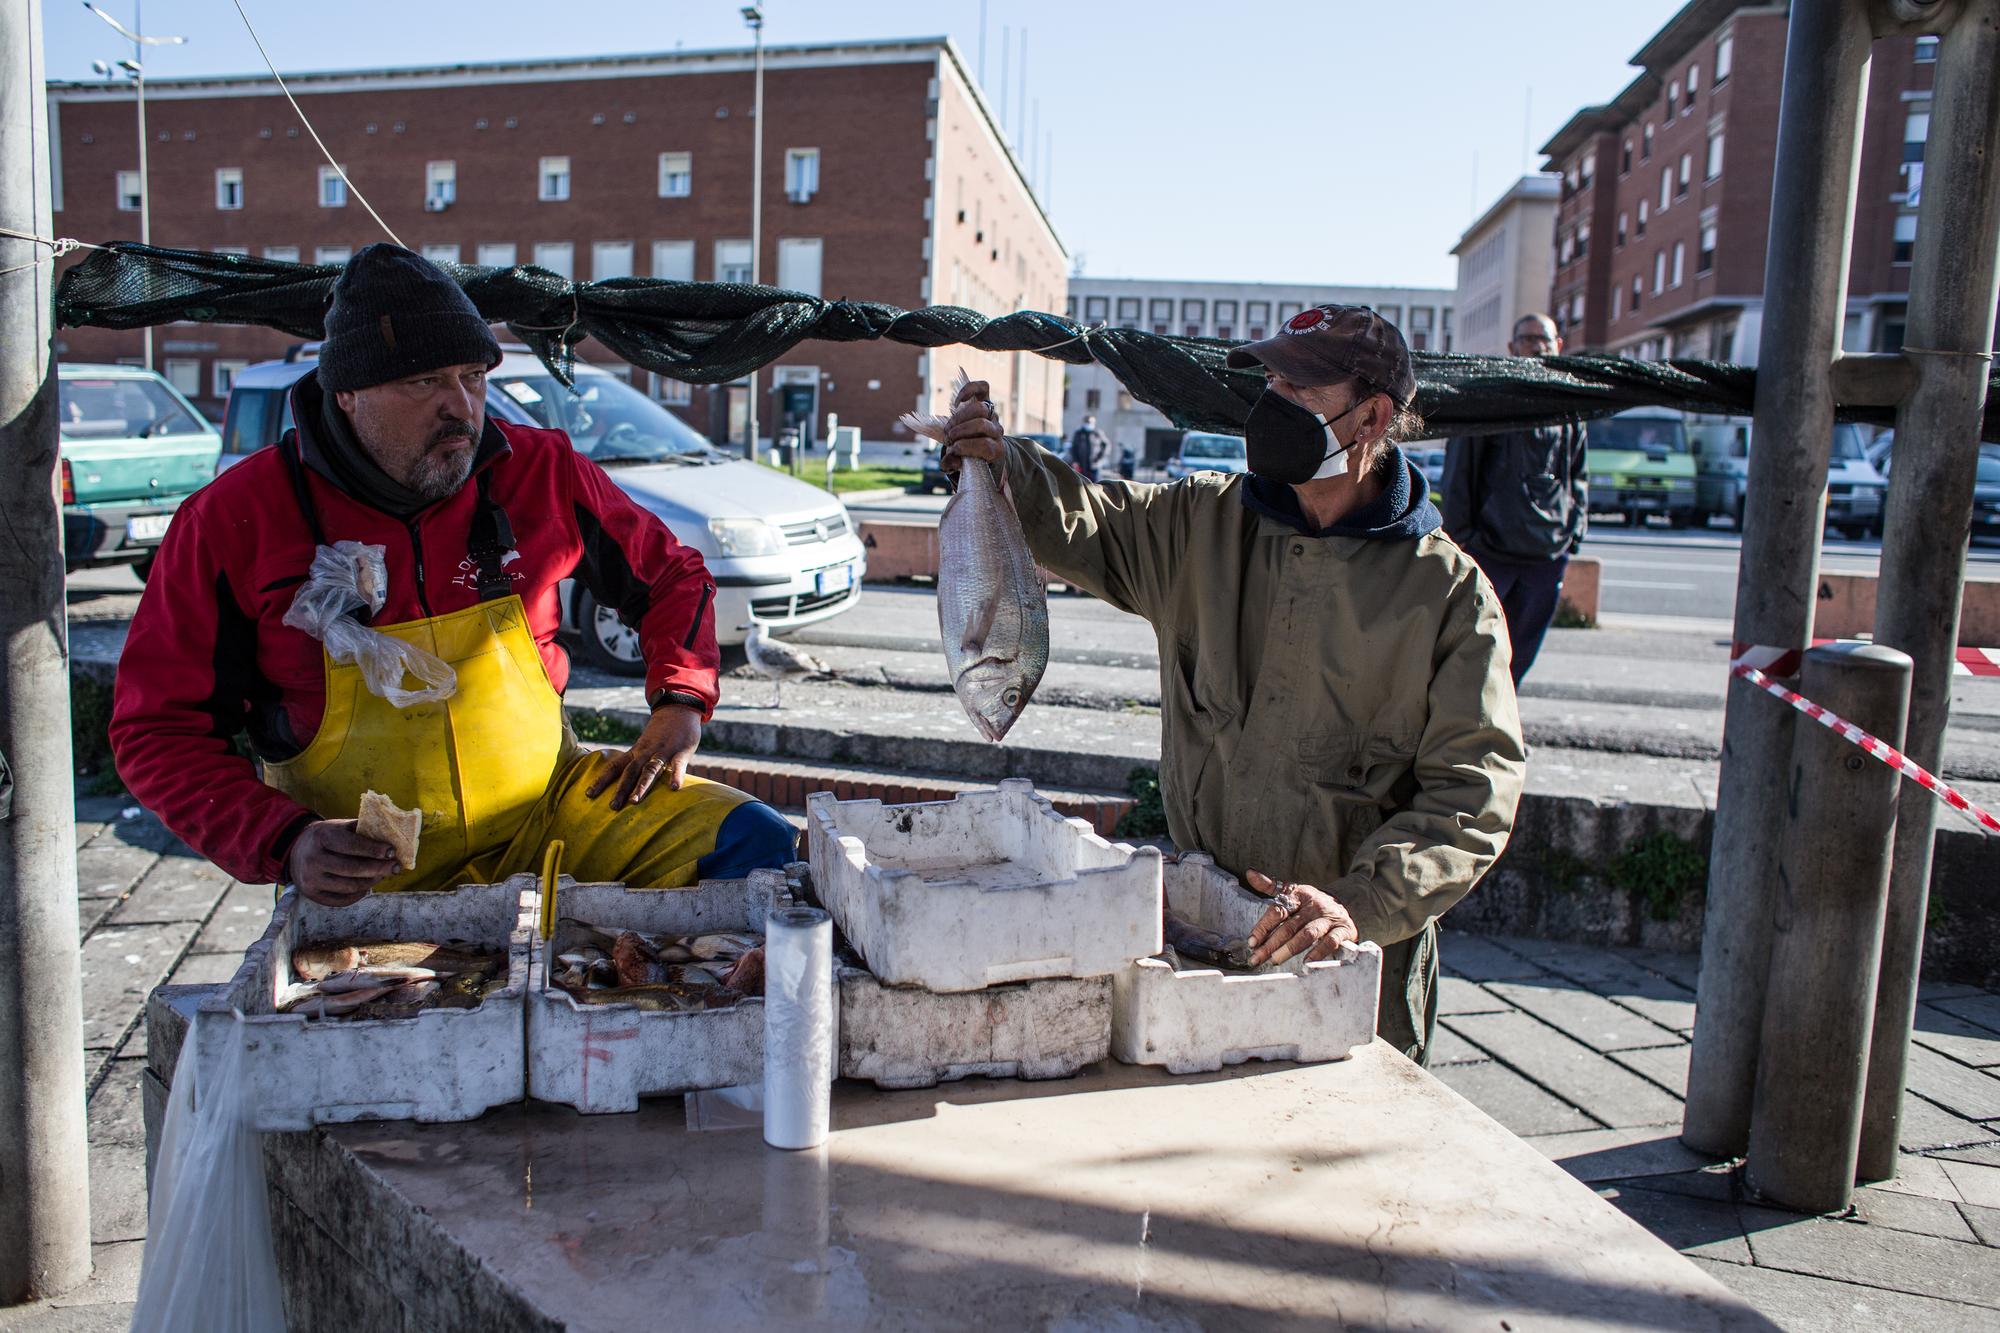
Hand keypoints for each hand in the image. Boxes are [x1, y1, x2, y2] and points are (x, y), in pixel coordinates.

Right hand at [287, 819, 398, 906]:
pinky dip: (359, 893)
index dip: (374, 849)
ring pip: (350, 886)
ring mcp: (311, 879)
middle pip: (353, 869)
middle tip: (396, 867)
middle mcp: (313, 859)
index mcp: (322, 836)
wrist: (296, 850)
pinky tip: (368, 885)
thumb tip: (394, 837)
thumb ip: (363, 830)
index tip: (392, 851)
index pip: (352, 845)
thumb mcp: (340, 826)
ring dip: (371, 881)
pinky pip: (342, 899)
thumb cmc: (327, 837)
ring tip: (383, 875)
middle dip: (379, 868)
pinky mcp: (312, 894)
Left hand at [586, 704, 702, 810]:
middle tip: (613, 807)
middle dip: (621, 789)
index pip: (615, 766)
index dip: (602, 780)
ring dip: (642, 786)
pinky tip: (674, 788)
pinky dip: (676, 775)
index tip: (589, 794)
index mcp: (636, 751)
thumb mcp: (645, 744)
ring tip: (634, 802)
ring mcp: (663, 751)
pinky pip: (678, 765)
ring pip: (650, 770)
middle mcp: (646, 752)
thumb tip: (626, 782)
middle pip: (630, 771)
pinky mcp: (681, 751)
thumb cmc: (661, 732)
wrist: (678, 709)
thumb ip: (638, 761)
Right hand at [941, 377, 1005, 472]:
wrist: (980, 449)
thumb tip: (953, 460)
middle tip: (948, 439)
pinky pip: (982, 387)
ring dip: (959, 418)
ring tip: (948, 428)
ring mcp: (992, 415)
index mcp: (996, 450)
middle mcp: (997, 431)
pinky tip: (956, 402)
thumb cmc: (968, 458)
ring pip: (980, 408)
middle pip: (981, 425)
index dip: (965, 447)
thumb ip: (953, 466)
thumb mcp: (961, 467)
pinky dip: (969, 390)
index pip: (985, 445)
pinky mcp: (986, 400)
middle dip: (960, 432)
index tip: (953, 450)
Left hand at [1246, 869, 1359, 965]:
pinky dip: (1318, 952)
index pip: (1278, 911)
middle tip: (1257, 957)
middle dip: (1271, 944)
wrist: (1346, 904)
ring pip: (1307, 934)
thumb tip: (1250, 873)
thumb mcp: (1293, 891)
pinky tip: (1307, 961)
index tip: (1252, 941)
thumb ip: (1270, 885)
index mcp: (1299, 895)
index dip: (1263, 927)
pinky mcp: (1342, 930)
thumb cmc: (1312, 902)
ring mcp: (1328, 918)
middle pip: (1289, 926)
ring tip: (1275, 960)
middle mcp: (1313, 906)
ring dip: (1290, 949)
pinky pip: (1330, 942)